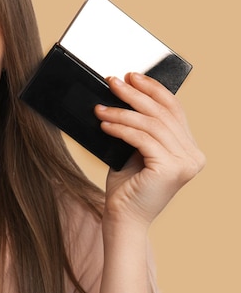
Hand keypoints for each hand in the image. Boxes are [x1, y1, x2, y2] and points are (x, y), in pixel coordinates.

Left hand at [94, 73, 204, 226]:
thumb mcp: (136, 149)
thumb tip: (124, 94)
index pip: (174, 109)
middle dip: (135, 94)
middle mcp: (193, 155)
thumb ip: (140, 128)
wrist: (123, 216)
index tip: (132, 76)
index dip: (154, 89)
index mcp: (189, 148)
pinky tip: (104, 124)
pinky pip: (142, 138)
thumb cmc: (127, 184)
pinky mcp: (170, 169)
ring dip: (122, 111)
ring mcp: (185, 163)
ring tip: (100, 107)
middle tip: (113, 82)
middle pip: (163, 113)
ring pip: (151, 124)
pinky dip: (121, 128)